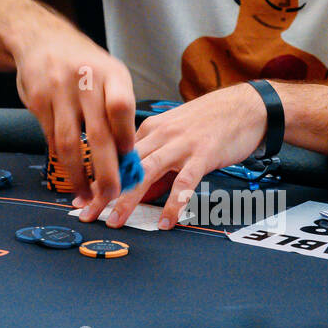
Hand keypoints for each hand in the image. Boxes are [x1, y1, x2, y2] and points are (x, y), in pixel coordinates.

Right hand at [11, 23, 136, 222]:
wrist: (41, 38)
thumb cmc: (84, 64)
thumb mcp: (110, 73)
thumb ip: (119, 109)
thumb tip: (129, 157)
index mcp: (111, 73)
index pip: (122, 107)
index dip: (126, 138)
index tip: (129, 162)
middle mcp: (85, 81)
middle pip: (98, 134)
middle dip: (105, 172)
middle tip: (110, 197)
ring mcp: (58, 91)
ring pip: (69, 143)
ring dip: (78, 175)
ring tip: (86, 195)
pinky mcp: (37, 101)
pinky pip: (51, 139)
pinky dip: (61, 160)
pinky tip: (69, 172)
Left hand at [104, 82, 266, 229]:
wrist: (245, 106)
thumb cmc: (210, 122)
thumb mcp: (176, 139)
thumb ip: (158, 167)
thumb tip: (141, 194)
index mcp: (150, 130)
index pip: (116, 156)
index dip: (97, 178)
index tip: (82, 198)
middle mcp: (160, 135)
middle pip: (125, 165)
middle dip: (103, 191)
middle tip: (88, 213)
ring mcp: (181, 144)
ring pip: (147, 172)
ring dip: (128, 198)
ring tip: (116, 220)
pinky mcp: (203, 154)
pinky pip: (184, 182)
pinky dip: (173, 203)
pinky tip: (166, 221)